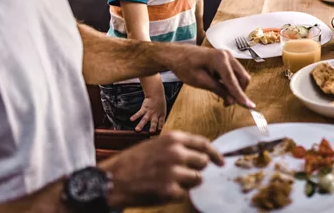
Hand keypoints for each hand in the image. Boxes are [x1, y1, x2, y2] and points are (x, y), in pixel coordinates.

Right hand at [101, 131, 223, 206]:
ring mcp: (173, 172)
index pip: (203, 144)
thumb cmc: (134, 162)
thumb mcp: (157, 144)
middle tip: (183, 173)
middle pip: (203, 162)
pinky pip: (185, 194)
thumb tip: (201, 154)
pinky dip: (176, 194)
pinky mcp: (169, 191)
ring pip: (197, 179)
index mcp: (173, 139)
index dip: (215, 154)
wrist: (113, 179)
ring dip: (188, 182)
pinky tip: (162, 190)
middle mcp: (176, 153)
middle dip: (197, 169)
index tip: (220, 161)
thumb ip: (178, 147)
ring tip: (169, 181)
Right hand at [131, 96, 166, 132]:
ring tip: (137, 130)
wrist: (156, 94)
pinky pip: (139, 113)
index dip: (161, 125)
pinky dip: (135, 116)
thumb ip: (161, 118)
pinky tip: (131, 119)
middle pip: (154, 121)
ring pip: (145, 119)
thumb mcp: (163, 111)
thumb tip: (160, 127)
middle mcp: (155, 114)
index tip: (159, 130)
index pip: (161, 121)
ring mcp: (149, 112)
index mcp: (161, 115)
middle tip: (151, 132)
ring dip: (141, 124)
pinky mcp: (144, 108)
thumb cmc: (160, 103)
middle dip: (153, 127)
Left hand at [165, 45, 254, 108]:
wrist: (176, 54)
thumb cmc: (185, 65)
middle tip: (227, 103)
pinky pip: (234, 73)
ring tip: (223, 97)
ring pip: (240, 76)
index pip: (234, 82)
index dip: (241, 96)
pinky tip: (221, 88)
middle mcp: (227, 56)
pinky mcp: (225, 59)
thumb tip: (231, 100)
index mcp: (220, 59)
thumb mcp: (200, 81)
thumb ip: (218, 90)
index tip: (250, 107)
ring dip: (235, 88)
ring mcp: (227, 56)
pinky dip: (231, 83)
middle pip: (243, 77)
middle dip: (239, 92)